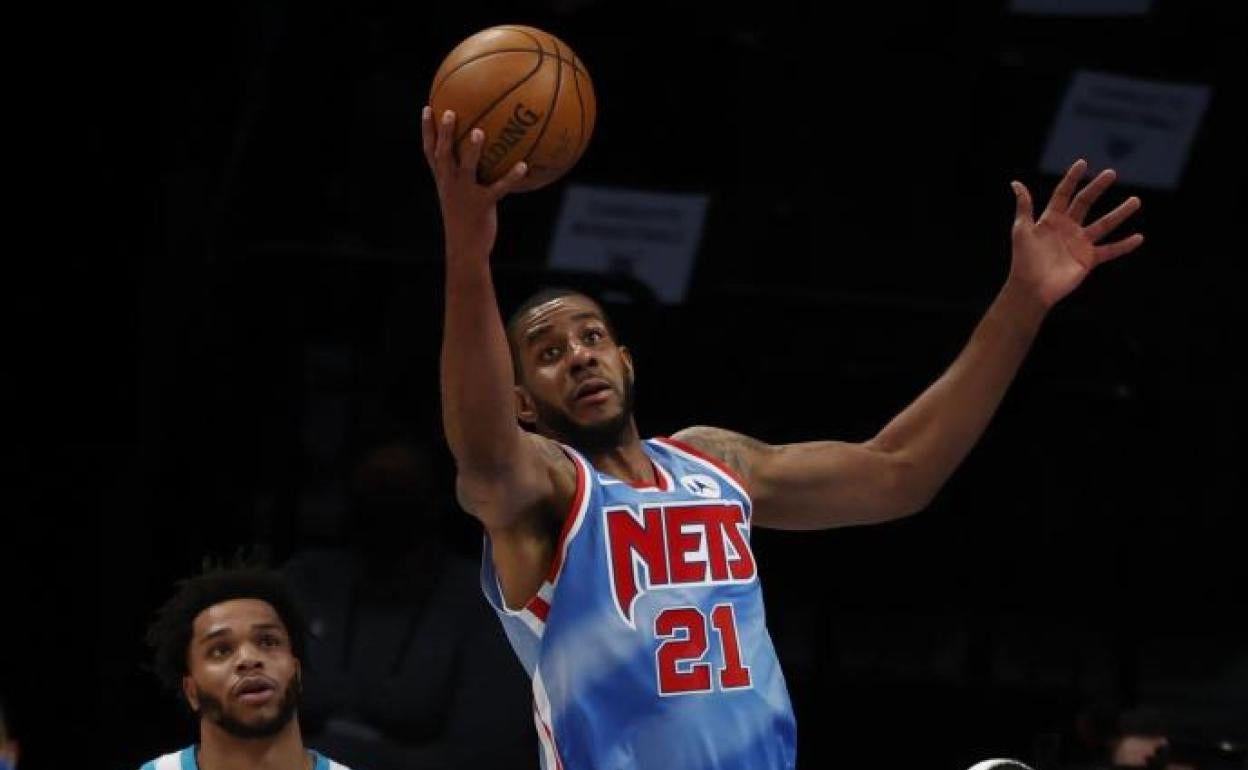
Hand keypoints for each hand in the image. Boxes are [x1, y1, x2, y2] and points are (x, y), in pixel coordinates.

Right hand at [421, 107, 528, 261]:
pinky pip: (499, 188)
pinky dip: (511, 177)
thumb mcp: (459, 197)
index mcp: (443, 181)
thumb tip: (483, 156)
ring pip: (466, 168)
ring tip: (479, 131)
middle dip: (443, 132)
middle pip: (443, 154)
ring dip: (472, 149)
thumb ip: (465, 177)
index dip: (427, 130)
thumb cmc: (465, 221)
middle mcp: (450, 184)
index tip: (428, 108)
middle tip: (449, 112)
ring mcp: (464, 194)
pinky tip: (524, 166)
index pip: (430, 152)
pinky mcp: (482, 205)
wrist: (465, 250)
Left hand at [1007, 158, 1143, 309]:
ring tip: (1135, 200)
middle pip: (1085, 203)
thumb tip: (1016, 183)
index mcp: (1051, 219)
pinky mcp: (1088, 259)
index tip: (1082, 163)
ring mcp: (1080, 243)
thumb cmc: (1023, 259)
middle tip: (1111, 173)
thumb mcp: (1021, 229)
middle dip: (1097, 188)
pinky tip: (1139, 238)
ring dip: (1120, 213)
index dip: (1072, 179)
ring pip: (1104, 224)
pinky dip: (1124, 246)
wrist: (1031, 287)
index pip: (1063, 194)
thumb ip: (1024, 206)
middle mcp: (1068, 228)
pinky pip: (1110, 251)